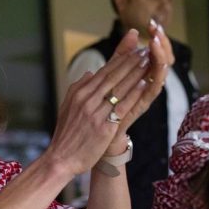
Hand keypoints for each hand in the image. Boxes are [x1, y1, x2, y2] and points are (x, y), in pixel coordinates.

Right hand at [46, 29, 158, 174]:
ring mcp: (96, 113)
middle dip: (130, 62)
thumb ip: (78, 88)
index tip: (133, 50)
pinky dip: (133, 94)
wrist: (61, 158)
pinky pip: (121, 107)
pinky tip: (144, 85)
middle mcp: (87, 100)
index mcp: (79, 93)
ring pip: (119, 89)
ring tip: (148, 62)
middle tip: (145, 51)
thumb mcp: (67, 106)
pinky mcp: (104, 128)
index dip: (120, 60)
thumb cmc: (65, 134)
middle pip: (112, 76)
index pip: (103, 72)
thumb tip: (91, 73)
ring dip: (135, 74)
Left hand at [107, 19, 172, 146]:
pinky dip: (153, 81)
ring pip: (159, 74)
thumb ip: (122, 54)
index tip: (154, 24)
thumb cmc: (108, 105)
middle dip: (162, 45)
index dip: (157, 38)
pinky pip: (150, 93)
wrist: (101, 136)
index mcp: (141, 74)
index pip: (156, 52)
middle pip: (163, 60)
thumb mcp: (112, 74)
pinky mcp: (139, 108)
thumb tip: (133, 32)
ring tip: (156, 43)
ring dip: (160, 58)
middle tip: (158, 31)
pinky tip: (153, 70)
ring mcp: (144, 96)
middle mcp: (147, 84)